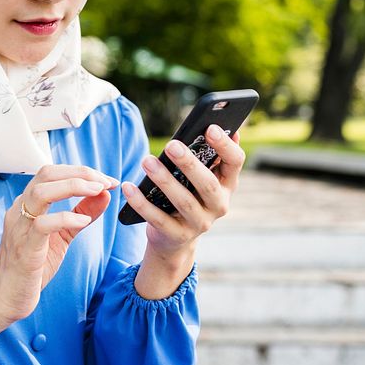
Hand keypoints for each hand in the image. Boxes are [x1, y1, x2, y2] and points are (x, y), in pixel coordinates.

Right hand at [0, 164, 116, 323]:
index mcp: (29, 204)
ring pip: (41, 192)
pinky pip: (43, 224)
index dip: (82, 172)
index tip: (108, 180)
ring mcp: (20, 227)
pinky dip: (66, 218)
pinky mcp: (24, 248)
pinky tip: (84, 221)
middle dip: (80, 173)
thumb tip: (104, 193)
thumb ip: (81, 213)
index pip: (53, 173)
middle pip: (47, 173)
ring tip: (98, 191)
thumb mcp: (63, 236)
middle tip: (106, 182)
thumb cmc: (32, 267)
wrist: (5, 298)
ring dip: (74, 186)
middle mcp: (20, 209)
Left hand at [122, 124, 245, 264]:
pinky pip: (158, 219)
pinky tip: (129, 187)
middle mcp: (219, 205)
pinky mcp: (178, 236)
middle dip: (189, 163)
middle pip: (207, 184)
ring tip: (147, 161)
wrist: (175, 238)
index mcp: (227, 185)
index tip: (211, 127)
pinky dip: (142, 203)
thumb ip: (210, 155)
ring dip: (164, 180)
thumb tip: (223, 125)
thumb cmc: (188, 195)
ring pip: (183, 201)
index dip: (226, 146)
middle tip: (171, 144)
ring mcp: (200, 223)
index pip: (235, 162)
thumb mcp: (202, 177)